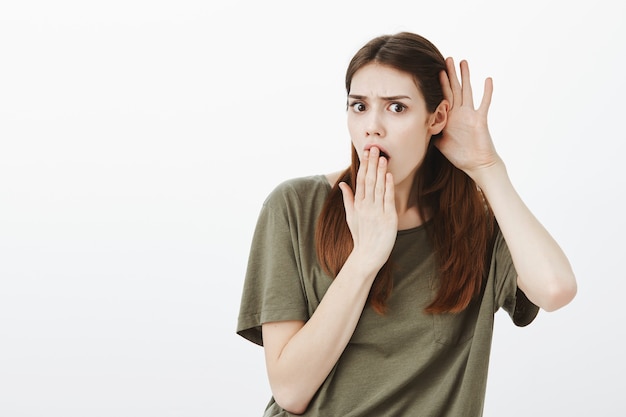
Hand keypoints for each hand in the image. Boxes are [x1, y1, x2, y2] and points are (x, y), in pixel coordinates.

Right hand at [339, 147, 397, 272]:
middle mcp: (366, 206)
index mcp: (357, 204)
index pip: (360, 180)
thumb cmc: (361, 236)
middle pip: (369, 180)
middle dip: (372, 163)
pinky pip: (388, 199)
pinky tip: (389, 175)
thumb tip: (342, 183)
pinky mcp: (388, 218)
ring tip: (383, 157)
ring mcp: (377, 212)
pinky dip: (388, 187)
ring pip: (378, 187)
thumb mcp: (351, 216)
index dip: (364, 165)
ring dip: (380, 171)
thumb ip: (348, 199)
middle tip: (375, 148)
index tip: (366, 153)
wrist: (368, 255)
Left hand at [435, 58, 499, 178]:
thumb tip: (416, 126)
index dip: (438, 84)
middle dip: (450, 74)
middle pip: (454, 89)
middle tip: (447, 58)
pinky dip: (487, 92)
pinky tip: (488, 79)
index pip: (443, 96)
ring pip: (467, 91)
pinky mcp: (480, 120)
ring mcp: (470, 114)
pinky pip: (484, 103)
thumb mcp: (440, 142)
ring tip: (463, 62)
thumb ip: (431, 132)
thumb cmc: (460, 155)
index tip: (433, 70)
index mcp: (450, 117)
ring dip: (465, 77)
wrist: (477, 164)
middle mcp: (460, 112)